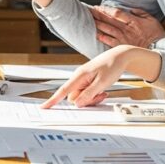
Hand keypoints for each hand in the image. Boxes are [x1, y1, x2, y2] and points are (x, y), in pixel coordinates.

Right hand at [41, 46, 161, 108]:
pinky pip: (87, 94)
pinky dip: (94, 95)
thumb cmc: (112, 66)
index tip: (44, 107)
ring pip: (81, 97)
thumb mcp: (102, 82)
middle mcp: (78, 78)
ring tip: (103, 91)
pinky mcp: (87, 82)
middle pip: (74, 97)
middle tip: (100, 95)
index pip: (63, 90)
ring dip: (92, 99)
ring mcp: (83, 80)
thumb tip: (76, 103)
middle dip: (86, 101)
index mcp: (79, 75)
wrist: (120, 56)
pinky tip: (103, 91)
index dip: (53, 100)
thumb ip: (89, 94)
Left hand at [90, 6, 164, 48]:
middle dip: (98, 15)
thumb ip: (140, 12)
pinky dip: (103, 38)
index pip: (116, 13)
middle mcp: (126, 29)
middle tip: (89, 11)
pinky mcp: (123, 47)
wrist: (159, 50)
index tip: (98, 7)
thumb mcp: (151, 19)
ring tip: (90, 20)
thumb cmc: (156, 35)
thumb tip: (131, 9)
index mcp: (133, 21)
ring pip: (108, 30)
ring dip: (98, 25)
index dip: (105, 9)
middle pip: (109, 20)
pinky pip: (111, 42)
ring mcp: (124, 38)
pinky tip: (97, 35)